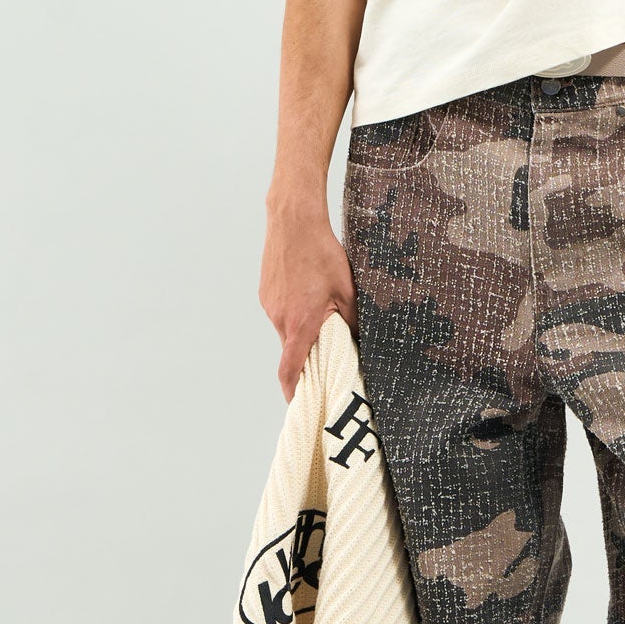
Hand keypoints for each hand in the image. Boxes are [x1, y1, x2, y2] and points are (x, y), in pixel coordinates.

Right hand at [260, 196, 356, 399]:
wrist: (293, 221)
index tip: (298, 402)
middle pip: (291, 349)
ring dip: (301, 330)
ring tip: (320, 312)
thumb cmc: (322, 254)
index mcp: (299, 323)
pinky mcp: (266, 292)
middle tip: (325, 354)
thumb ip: (352, 320)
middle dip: (306, 356)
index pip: (290, 368)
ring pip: (286, 328)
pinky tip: (308, 294)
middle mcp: (279, 317)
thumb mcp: (347, 290)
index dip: (292, 390)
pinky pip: (280, 311)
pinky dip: (293, 313)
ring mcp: (269, 304)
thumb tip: (358, 340)